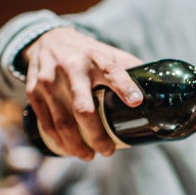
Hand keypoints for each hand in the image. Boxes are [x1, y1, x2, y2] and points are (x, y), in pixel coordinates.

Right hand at [24, 27, 143, 158]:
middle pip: (84, 109)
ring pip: (62, 121)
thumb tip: (161, 89)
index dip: (125, 87)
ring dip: (77, 144)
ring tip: (90, 155)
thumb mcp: (109, 54)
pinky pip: (46, 122)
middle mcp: (72, 68)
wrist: (47, 39)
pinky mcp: (35, 91)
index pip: (113, 72)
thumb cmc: (87, 53)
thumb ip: (131, 70)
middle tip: (108, 151)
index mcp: (96, 58)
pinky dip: (58, 140)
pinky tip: (68, 150)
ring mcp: (50, 80)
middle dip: (96, 136)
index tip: (136, 102)